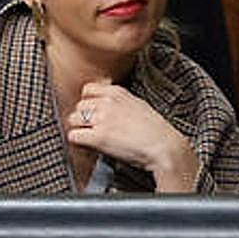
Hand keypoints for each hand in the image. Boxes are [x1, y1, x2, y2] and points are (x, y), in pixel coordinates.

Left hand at [66, 81, 200, 192]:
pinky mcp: (98, 137)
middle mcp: (107, 102)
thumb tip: (104, 105)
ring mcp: (102, 119)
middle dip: (83, 119)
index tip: (93, 114)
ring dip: (80, 130)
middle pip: (79, 106)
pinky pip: (74, 136)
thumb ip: (119, 102)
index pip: (87, 90)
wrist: (165, 147)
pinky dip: (79, 143)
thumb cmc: (156, 131)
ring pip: (73, 120)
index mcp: (117, 92)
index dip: (88, 104)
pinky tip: (90, 147)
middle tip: (93, 130)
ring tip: (92, 139)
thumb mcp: (138, 105)